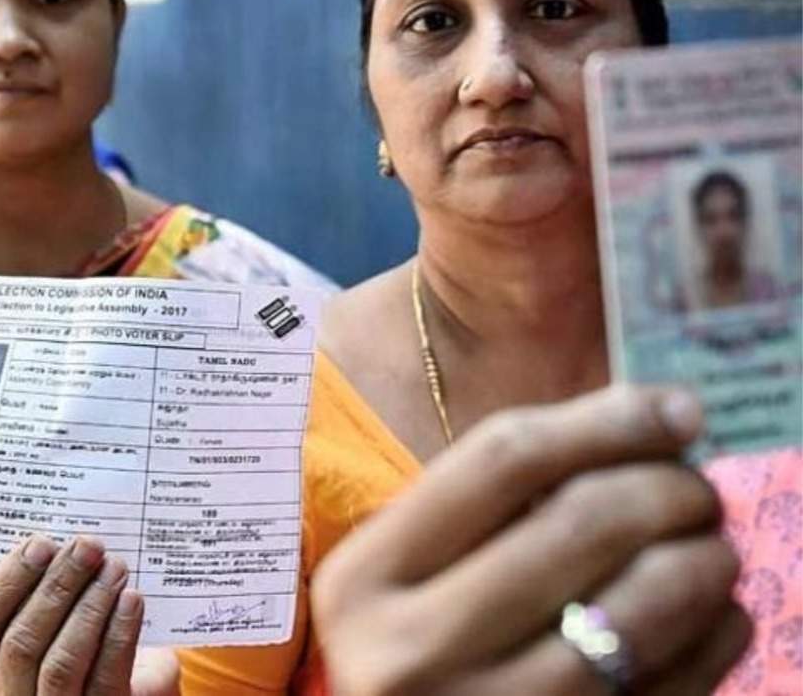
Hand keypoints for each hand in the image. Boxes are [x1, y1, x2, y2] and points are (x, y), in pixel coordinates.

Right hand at [0, 535, 178, 694]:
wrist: (129, 684)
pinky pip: (105, 679)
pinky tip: (131, 599)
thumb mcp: (51, 615)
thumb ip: (44, 585)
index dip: (10, 579)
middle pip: (22, 642)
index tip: (42, 541)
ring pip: (60, 665)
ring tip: (114, 567)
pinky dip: (119, 635)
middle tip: (88, 545)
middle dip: (58, 586)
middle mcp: (8, 695)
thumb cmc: (80, 638)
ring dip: (89, 607)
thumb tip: (65, 539)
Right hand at [311, 384, 751, 695]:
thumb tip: (646, 423)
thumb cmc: (408, 651)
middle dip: (667, 490)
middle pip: (577, 524)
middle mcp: (412, 649)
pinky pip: (673, 685)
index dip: (602, 422)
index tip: (673, 411)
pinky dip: (714, 635)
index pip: (500, 459)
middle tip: (698, 489)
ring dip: (702, 561)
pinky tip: (715, 613)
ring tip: (710, 547)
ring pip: (638, 610)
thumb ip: (486, 505)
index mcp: (363, 577)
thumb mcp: (405, 575)